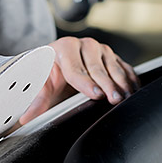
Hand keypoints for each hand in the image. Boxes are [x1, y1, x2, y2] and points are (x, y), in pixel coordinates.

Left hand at [20, 37, 139, 124]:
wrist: (54, 62)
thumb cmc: (46, 72)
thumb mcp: (38, 84)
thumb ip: (35, 99)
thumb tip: (27, 117)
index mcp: (63, 48)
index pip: (75, 68)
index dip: (85, 82)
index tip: (95, 93)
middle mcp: (83, 45)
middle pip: (97, 66)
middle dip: (107, 84)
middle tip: (114, 98)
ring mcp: (99, 49)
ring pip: (113, 65)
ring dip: (121, 81)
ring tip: (126, 96)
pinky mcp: (110, 56)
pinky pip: (123, 66)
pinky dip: (130, 77)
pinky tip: (134, 89)